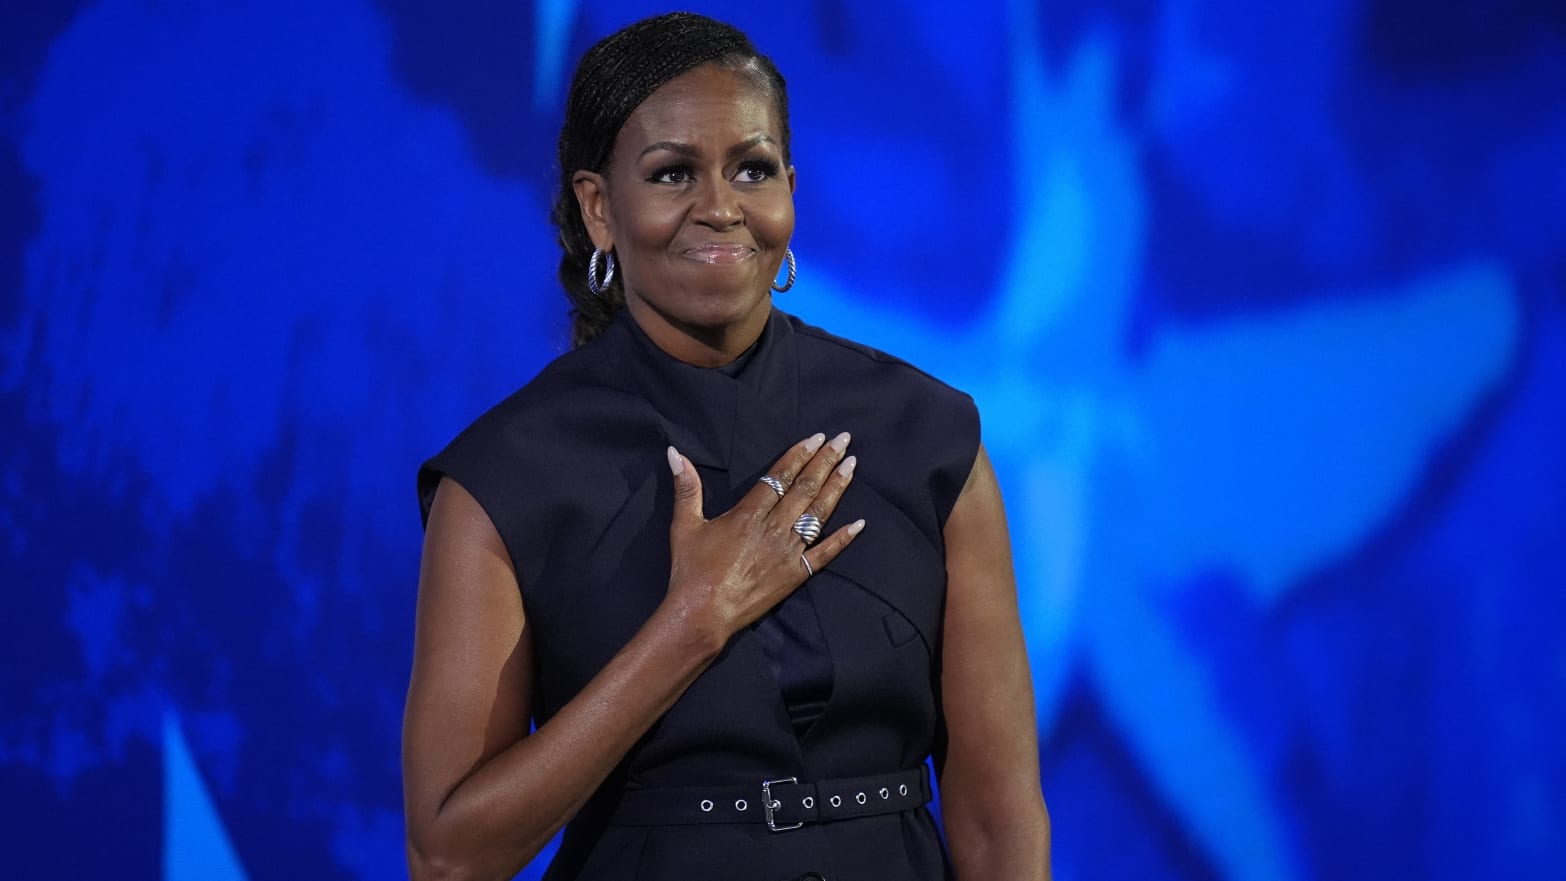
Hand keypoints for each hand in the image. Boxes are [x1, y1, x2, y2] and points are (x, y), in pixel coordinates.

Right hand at [663, 432, 863, 645]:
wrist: (703, 614)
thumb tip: (675, 453)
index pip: (780, 476)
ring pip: (819, 514)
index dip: (799, 455)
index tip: (816, 438)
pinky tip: (860, 524)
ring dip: (837, 488)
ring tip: (852, 466)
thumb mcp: (684, 525)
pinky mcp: (796, 574)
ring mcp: (789, 552)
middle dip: (825, 462)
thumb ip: (686, 487)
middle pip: (805, 488)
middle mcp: (774, 528)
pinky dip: (843, 539)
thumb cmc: (691, 570)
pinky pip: (825, 553)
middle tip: (843, 440)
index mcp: (749, 514)